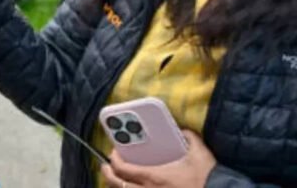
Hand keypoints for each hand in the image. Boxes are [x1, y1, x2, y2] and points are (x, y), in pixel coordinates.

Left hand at [100, 130, 216, 187]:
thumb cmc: (207, 178)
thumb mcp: (199, 153)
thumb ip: (189, 137)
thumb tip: (183, 130)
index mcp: (153, 177)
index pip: (122, 168)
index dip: (113, 160)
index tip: (113, 153)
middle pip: (117, 185)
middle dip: (107, 175)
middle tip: (106, 167)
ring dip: (118, 187)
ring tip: (117, 180)